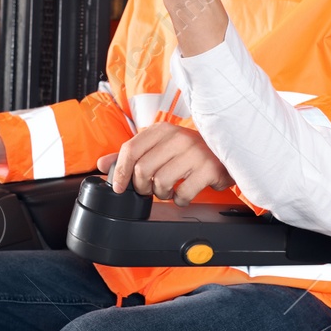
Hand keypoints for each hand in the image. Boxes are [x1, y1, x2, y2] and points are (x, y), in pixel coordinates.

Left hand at [99, 123, 234, 205]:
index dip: (120, 171)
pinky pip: (182, 195)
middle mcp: (178, 138)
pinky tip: (185, 192)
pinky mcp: (208, 169)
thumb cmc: (191, 152)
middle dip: (143, 187)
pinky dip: (180, 200)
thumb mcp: (161, 146)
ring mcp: (194, 153)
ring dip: (162, 194)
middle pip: (143, 170)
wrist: (228, 152)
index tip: (119, 187)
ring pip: (161, 184)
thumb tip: (102, 165)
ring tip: (171, 189)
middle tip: (151, 189)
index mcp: (162, 130)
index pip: (130, 149)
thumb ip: (132, 155)